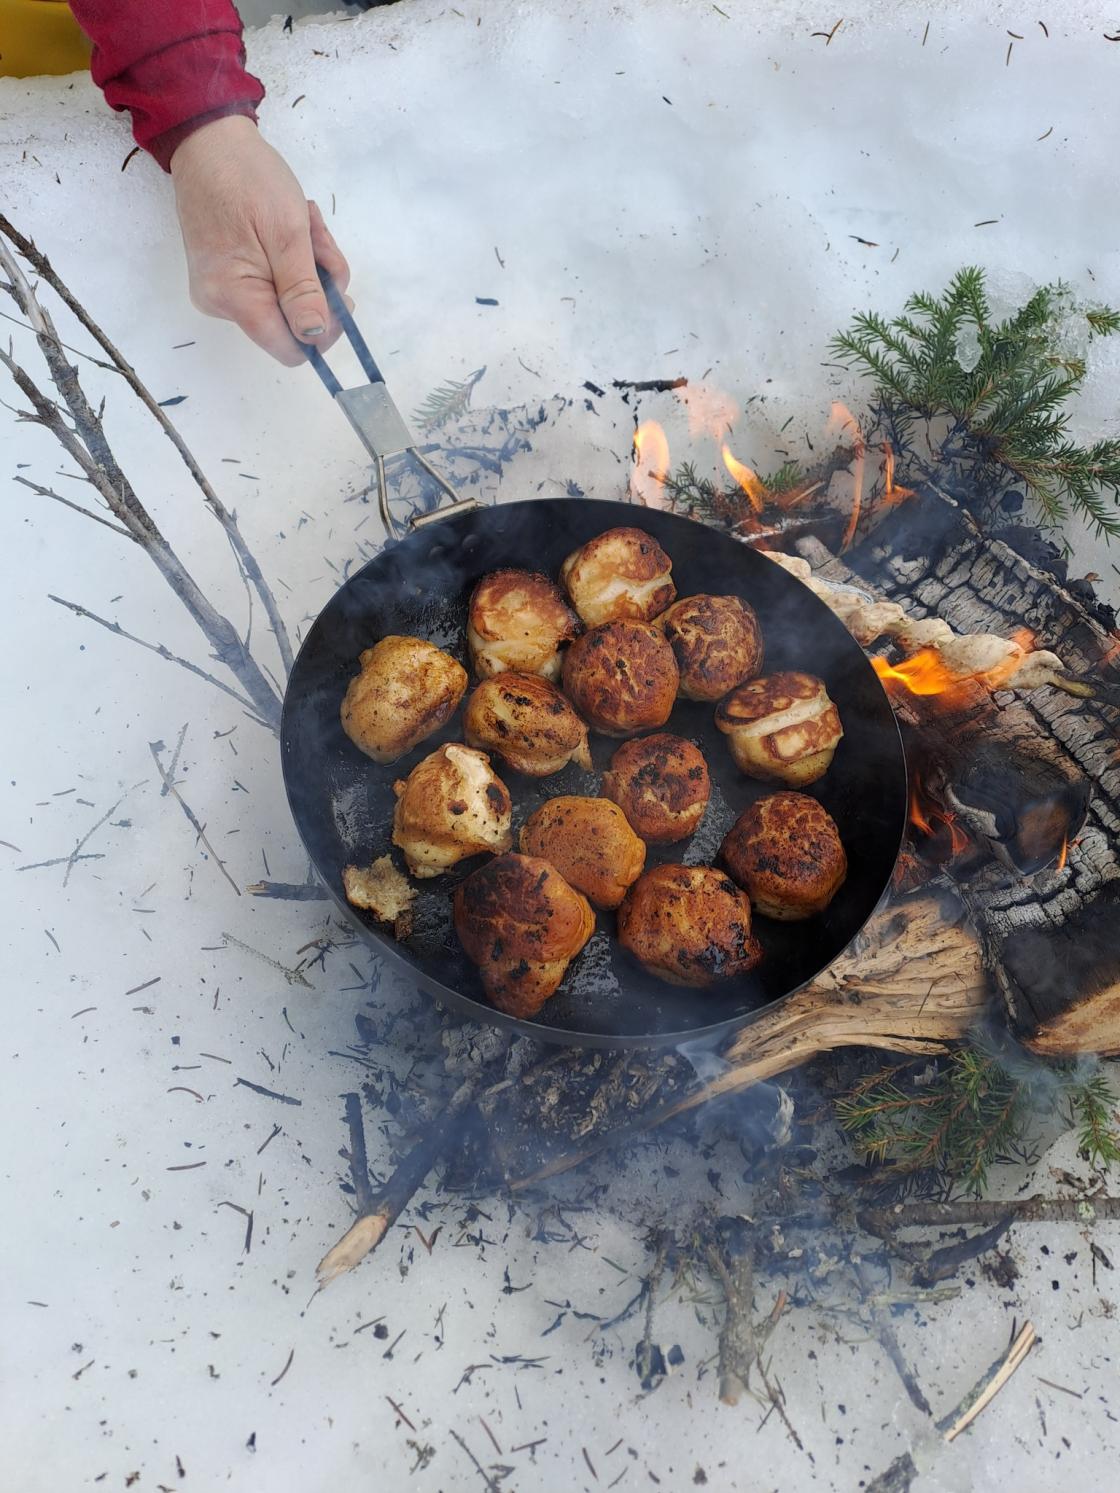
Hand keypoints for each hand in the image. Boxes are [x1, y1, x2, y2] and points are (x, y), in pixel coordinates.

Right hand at [169, 115, 350, 365]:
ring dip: (309, 267)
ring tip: (303, 222)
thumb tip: (315, 337)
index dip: (322, 329)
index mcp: (234, 298)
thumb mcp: (288, 233)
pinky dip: (292, 261)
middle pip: (291, 323)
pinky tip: (288, 227)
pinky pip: (273, 284)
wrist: (210, 140)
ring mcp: (222, 291)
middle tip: (317, 239)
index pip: (290, 349)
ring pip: (287, 301)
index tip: (337, 291)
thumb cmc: (248, 178)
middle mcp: (222, 304)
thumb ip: (302, 290)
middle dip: (317, 286)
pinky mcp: (227, 276)